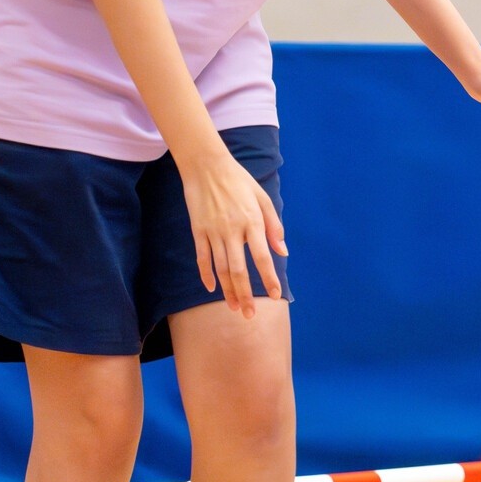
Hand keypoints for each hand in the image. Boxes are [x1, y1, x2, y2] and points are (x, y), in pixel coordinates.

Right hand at [181, 147, 286, 317]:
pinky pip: (202, 258)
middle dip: (245, 295)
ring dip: (227, 291)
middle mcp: (232, 230)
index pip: (262, 258)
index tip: (276, 295)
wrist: (206, 166)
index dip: (269, 279)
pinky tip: (211, 289)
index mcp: (252, 222)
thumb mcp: (263, 198)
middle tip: (249, 315)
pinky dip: (206, 275)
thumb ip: (273, 226)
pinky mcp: (197, 231)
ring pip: (220, 269)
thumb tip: (283, 252)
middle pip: (238, 270)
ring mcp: (212, 232)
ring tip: (234, 307)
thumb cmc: (239, 182)